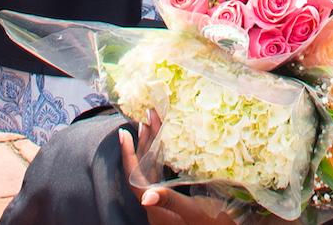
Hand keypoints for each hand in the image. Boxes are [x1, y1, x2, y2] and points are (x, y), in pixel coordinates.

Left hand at [120, 127, 235, 224]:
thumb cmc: (209, 224)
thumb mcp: (192, 212)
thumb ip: (170, 201)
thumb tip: (145, 197)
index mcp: (155, 207)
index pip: (134, 178)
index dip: (128, 156)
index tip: (123, 133)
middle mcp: (155, 202)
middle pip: (143, 169)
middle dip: (144, 142)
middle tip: (147, 118)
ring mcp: (164, 200)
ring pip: (152, 170)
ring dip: (152, 147)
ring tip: (153, 124)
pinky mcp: (174, 199)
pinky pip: (162, 174)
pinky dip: (162, 157)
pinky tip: (166, 144)